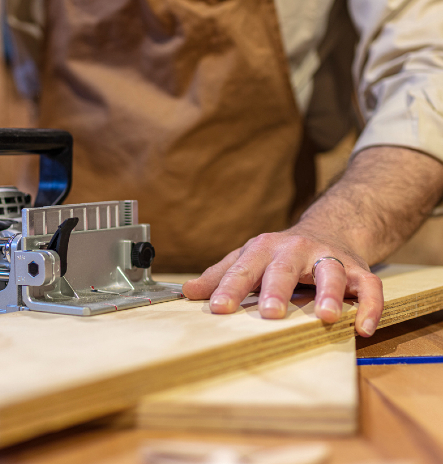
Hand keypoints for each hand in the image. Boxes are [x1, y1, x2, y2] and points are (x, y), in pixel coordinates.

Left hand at [182, 226, 383, 336]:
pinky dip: (370, 306)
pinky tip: (364, 329)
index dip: (230, 288)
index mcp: (264, 249)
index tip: (217, 309)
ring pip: (331, 272)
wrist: (328, 229)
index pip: (244, 269)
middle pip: (284, 269)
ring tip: (327, 316)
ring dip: (330, 293)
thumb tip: (187, 292)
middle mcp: (296, 249)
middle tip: (269, 313)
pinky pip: (369, 286)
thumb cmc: (279, 254)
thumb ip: (220, 276)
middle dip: (277, 290)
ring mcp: (328, 257)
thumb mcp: (247, 259)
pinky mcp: (358, 270)